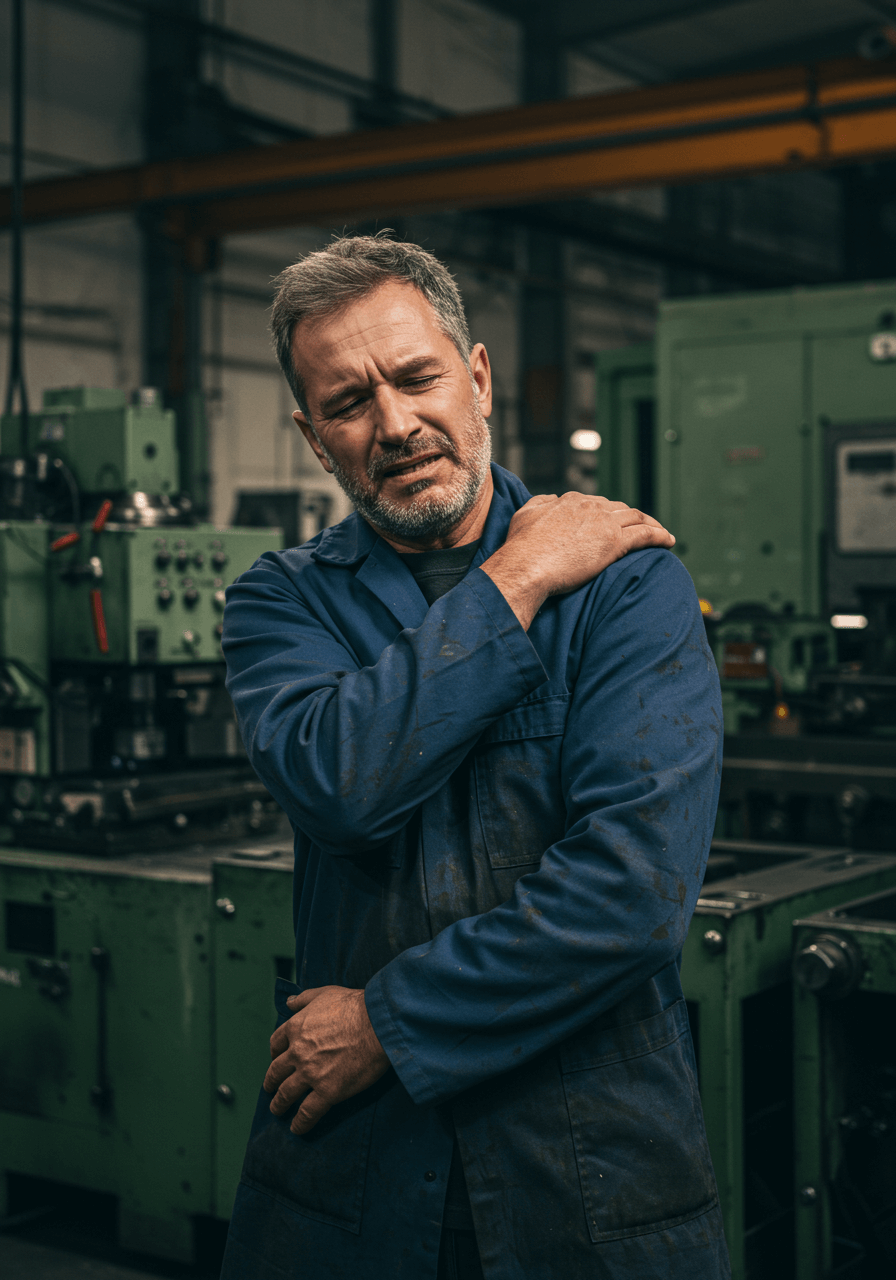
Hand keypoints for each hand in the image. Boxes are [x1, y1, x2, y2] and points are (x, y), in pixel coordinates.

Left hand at [264, 986, 389, 1134]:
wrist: (376, 1024)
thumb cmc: (354, 1006)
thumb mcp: (324, 993)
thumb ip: (304, 999)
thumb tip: (289, 1001)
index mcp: (296, 1028)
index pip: (276, 1044)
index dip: (275, 1054)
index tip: (277, 1059)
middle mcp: (298, 1053)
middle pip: (276, 1071)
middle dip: (271, 1082)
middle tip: (271, 1089)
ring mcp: (310, 1074)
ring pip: (286, 1094)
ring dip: (279, 1104)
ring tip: (277, 1110)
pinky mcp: (327, 1092)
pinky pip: (307, 1112)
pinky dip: (300, 1123)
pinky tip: (297, 1128)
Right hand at [481, 493, 674, 629]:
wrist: (526, 566)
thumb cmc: (521, 547)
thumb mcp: (525, 514)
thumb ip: (540, 503)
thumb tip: (552, 499)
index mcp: (570, 500)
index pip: (596, 503)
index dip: (606, 513)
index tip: (611, 523)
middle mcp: (590, 506)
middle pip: (619, 508)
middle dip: (631, 517)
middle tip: (640, 529)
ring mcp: (604, 523)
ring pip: (636, 517)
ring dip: (651, 523)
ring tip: (661, 534)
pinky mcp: (614, 542)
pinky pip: (645, 535)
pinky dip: (660, 536)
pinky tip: (669, 541)